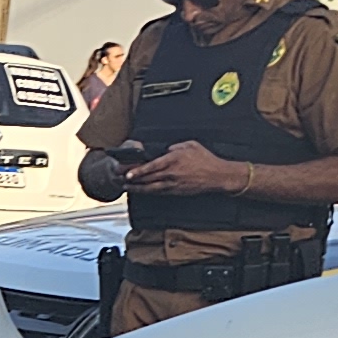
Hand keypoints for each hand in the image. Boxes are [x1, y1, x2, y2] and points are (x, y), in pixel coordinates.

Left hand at [125, 141, 252, 194]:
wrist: (217, 176)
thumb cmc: (205, 159)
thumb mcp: (191, 145)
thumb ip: (176, 146)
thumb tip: (166, 149)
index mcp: (174, 159)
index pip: (152, 166)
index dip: (138, 171)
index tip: (128, 173)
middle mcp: (172, 173)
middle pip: (148, 178)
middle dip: (133, 180)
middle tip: (120, 179)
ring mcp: (174, 183)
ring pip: (152, 187)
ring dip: (138, 188)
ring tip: (127, 187)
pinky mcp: (177, 191)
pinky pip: (159, 192)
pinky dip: (149, 192)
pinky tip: (141, 191)